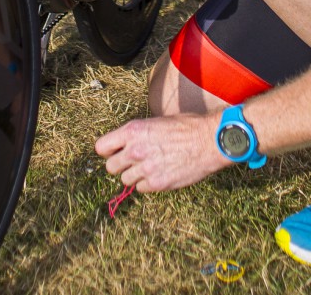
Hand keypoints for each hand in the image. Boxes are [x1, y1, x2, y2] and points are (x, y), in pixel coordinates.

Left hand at [95, 112, 226, 192]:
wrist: (209, 141)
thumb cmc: (187, 127)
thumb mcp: (156, 121)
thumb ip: (137, 134)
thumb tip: (126, 143)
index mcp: (132, 131)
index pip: (101, 147)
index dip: (108, 150)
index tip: (115, 152)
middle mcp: (134, 150)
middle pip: (110, 167)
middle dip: (120, 165)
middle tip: (132, 163)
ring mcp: (145, 168)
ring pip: (125, 180)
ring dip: (134, 175)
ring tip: (149, 168)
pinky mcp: (157, 183)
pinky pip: (140, 189)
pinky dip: (147, 184)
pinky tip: (158, 174)